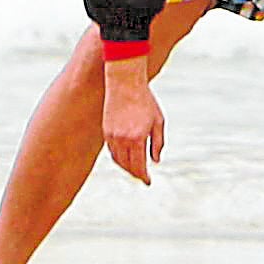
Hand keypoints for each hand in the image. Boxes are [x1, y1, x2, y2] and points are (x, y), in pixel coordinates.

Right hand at [101, 60, 165, 183]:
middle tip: (143, 177)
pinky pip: (111, 150)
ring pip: (117, 159)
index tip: (148, 182)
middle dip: (135, 173)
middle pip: (127, 166)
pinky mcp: (106, 130)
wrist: (124, 81)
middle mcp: (122, 139)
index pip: (139, 166)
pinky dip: (118, 156)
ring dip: (126, 166)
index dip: (144, 176)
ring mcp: (112, 135)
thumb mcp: (158, 121)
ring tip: (135, 168)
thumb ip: (158, 142)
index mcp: (137, 138)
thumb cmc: (145, 100)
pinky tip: (125, 156)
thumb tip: (155, 160)